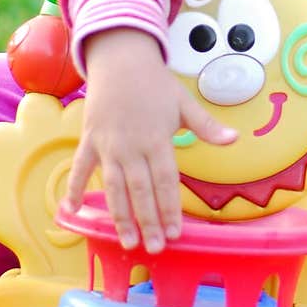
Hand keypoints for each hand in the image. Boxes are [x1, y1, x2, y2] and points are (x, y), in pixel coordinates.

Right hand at [65, 28, 236, 252]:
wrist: (120, 58)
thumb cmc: (155, 83)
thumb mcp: (184, 103)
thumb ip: (206, 126)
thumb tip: (234, 138)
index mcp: (157, 140)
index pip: (166, 182)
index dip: (171, 209)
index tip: (176, 233)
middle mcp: (131, 147)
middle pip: (141, 191)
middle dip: (149, 222)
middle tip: (156, 248)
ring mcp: (108, 145)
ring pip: (113, 188)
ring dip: (120, 216)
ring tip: (127, 241)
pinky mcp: (89, 140)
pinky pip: (79, 168)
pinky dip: (73, 188)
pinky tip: (71, 211)